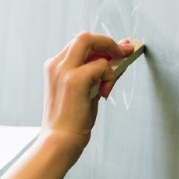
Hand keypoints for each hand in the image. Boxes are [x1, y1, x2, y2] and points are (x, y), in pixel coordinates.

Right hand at [41, 32, 133, 152]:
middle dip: (108, 42)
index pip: (79, 45)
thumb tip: (118, 58)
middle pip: (84, 37)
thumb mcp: (84, 92)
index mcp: (54, 68)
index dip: (101, 45)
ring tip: (109, 83)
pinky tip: (104, 93)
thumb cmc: (71, 121)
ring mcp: (64, 70)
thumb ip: (96, 74)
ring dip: (109, 59)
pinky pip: (101, 65)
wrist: (59, 141)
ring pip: (90, 42)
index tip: (119, 51)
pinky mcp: (75, 79)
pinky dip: (109, 76)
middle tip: (124, 52)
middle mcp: (56, 65)